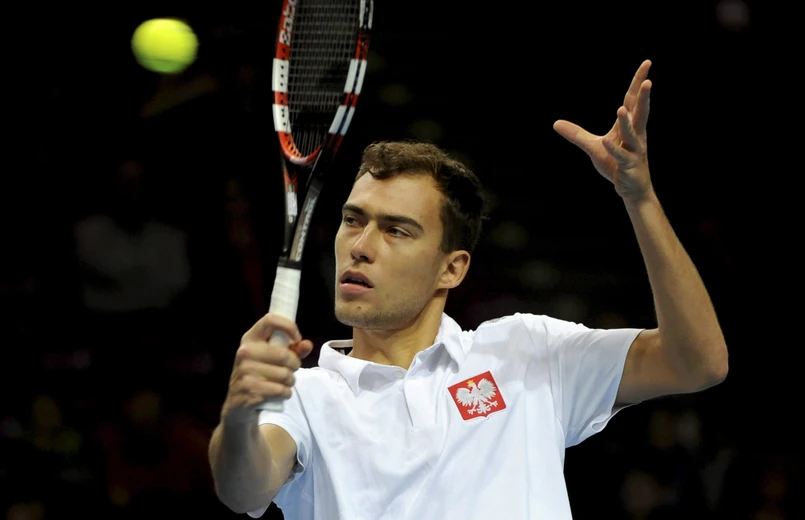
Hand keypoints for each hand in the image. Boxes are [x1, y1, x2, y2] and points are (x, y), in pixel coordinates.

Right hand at [221, 313, 313, 424]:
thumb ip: (293, 350)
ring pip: (285, 375)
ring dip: (290, 382)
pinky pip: (281, 391)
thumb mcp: (273, 359)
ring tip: (282, 383)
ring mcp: (245, 371)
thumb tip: (307, 344)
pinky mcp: (249, 390)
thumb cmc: (259, 376)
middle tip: (289, 371)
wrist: (237, 405)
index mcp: (250, 339)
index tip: (297, 339)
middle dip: (294, 365)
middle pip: (284, 355)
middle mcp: (245, 352)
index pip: (269, 320)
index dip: (288, 326)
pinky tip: (277, 394)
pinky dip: (285, 394)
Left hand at [553, 59, 653, 204]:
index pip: (633, 101)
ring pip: (632, 134)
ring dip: (626, 122)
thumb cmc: (617, 165)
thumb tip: (555, 123)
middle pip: (640, 112)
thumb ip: (577, 134)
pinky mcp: (629, 166)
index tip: (647, 63)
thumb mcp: (594, 147)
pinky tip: (606, 141)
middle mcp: (636, 136)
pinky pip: (621, 156)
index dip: (638, 83)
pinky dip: (613, 149)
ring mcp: (634, 151)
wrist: (632, 189)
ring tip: (620, 109)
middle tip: (649, 81)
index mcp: (630, 127)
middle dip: (644, 97)